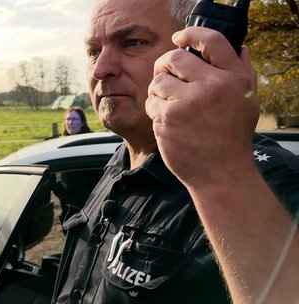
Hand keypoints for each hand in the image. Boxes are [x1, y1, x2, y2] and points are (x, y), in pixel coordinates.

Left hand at [145, 26, 258, 187]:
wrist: (221, 174)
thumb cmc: (233, 137)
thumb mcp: (248, 102)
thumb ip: (243, 73)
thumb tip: (239, 48)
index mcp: (233, 78)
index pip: (211, 41)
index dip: (191, 34)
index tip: (179, 38)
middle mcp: (211, 86)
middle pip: (174, 58)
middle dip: (164, 65)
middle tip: (164, 74)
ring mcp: (187, 103)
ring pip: (158, 82)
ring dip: (157, 91)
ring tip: (168, 104)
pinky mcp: (167, 119)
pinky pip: (151, 103)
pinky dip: (154, 110)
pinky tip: (167, 121)